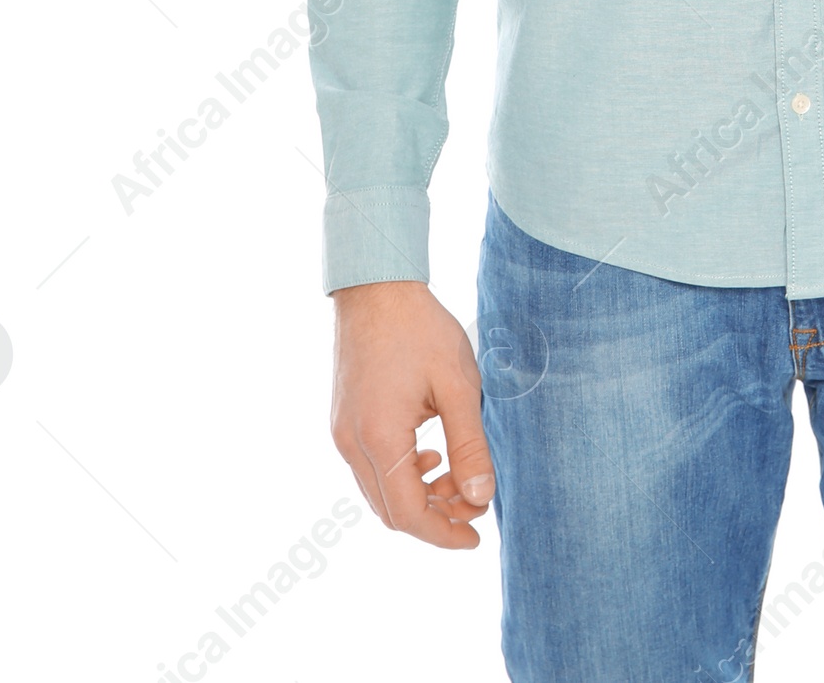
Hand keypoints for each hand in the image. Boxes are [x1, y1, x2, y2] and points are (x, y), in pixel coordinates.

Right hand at [331, 279, 495, 547]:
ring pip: (379, 492)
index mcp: (380, 439)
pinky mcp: (342, 421)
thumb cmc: (420, 329)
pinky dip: (402, 475)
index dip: (444, 534)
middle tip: (475, 502)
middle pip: (391, 511)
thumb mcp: (457, 385)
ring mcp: (342, 433)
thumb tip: (481, 498)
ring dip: (419, 495)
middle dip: (436, 516)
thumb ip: (470, 445)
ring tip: (458, 475)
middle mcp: (351, 445)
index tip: (477, 536)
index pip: (409, 515)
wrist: (375, 287)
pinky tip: (431, 453)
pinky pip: (370, 469)